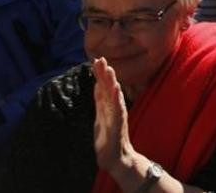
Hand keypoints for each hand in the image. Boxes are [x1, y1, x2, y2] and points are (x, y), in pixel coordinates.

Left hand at [92, 58, 136, 175]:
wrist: (115, 158)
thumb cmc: (108, 138)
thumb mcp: (100, 116)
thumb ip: (100, 100)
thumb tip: (97, 84)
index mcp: (108, 106)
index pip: (103, 87)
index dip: (100, 74)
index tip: (96, 59)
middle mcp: (114, 108)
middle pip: (109, 88)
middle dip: (105, 73)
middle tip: (100, 58)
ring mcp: (117, 115)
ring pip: (114, 95)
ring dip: (112, 82)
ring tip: (109, 69)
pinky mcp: (119, 124)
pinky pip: (118, 109)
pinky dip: (117, 99)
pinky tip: (116, 89)